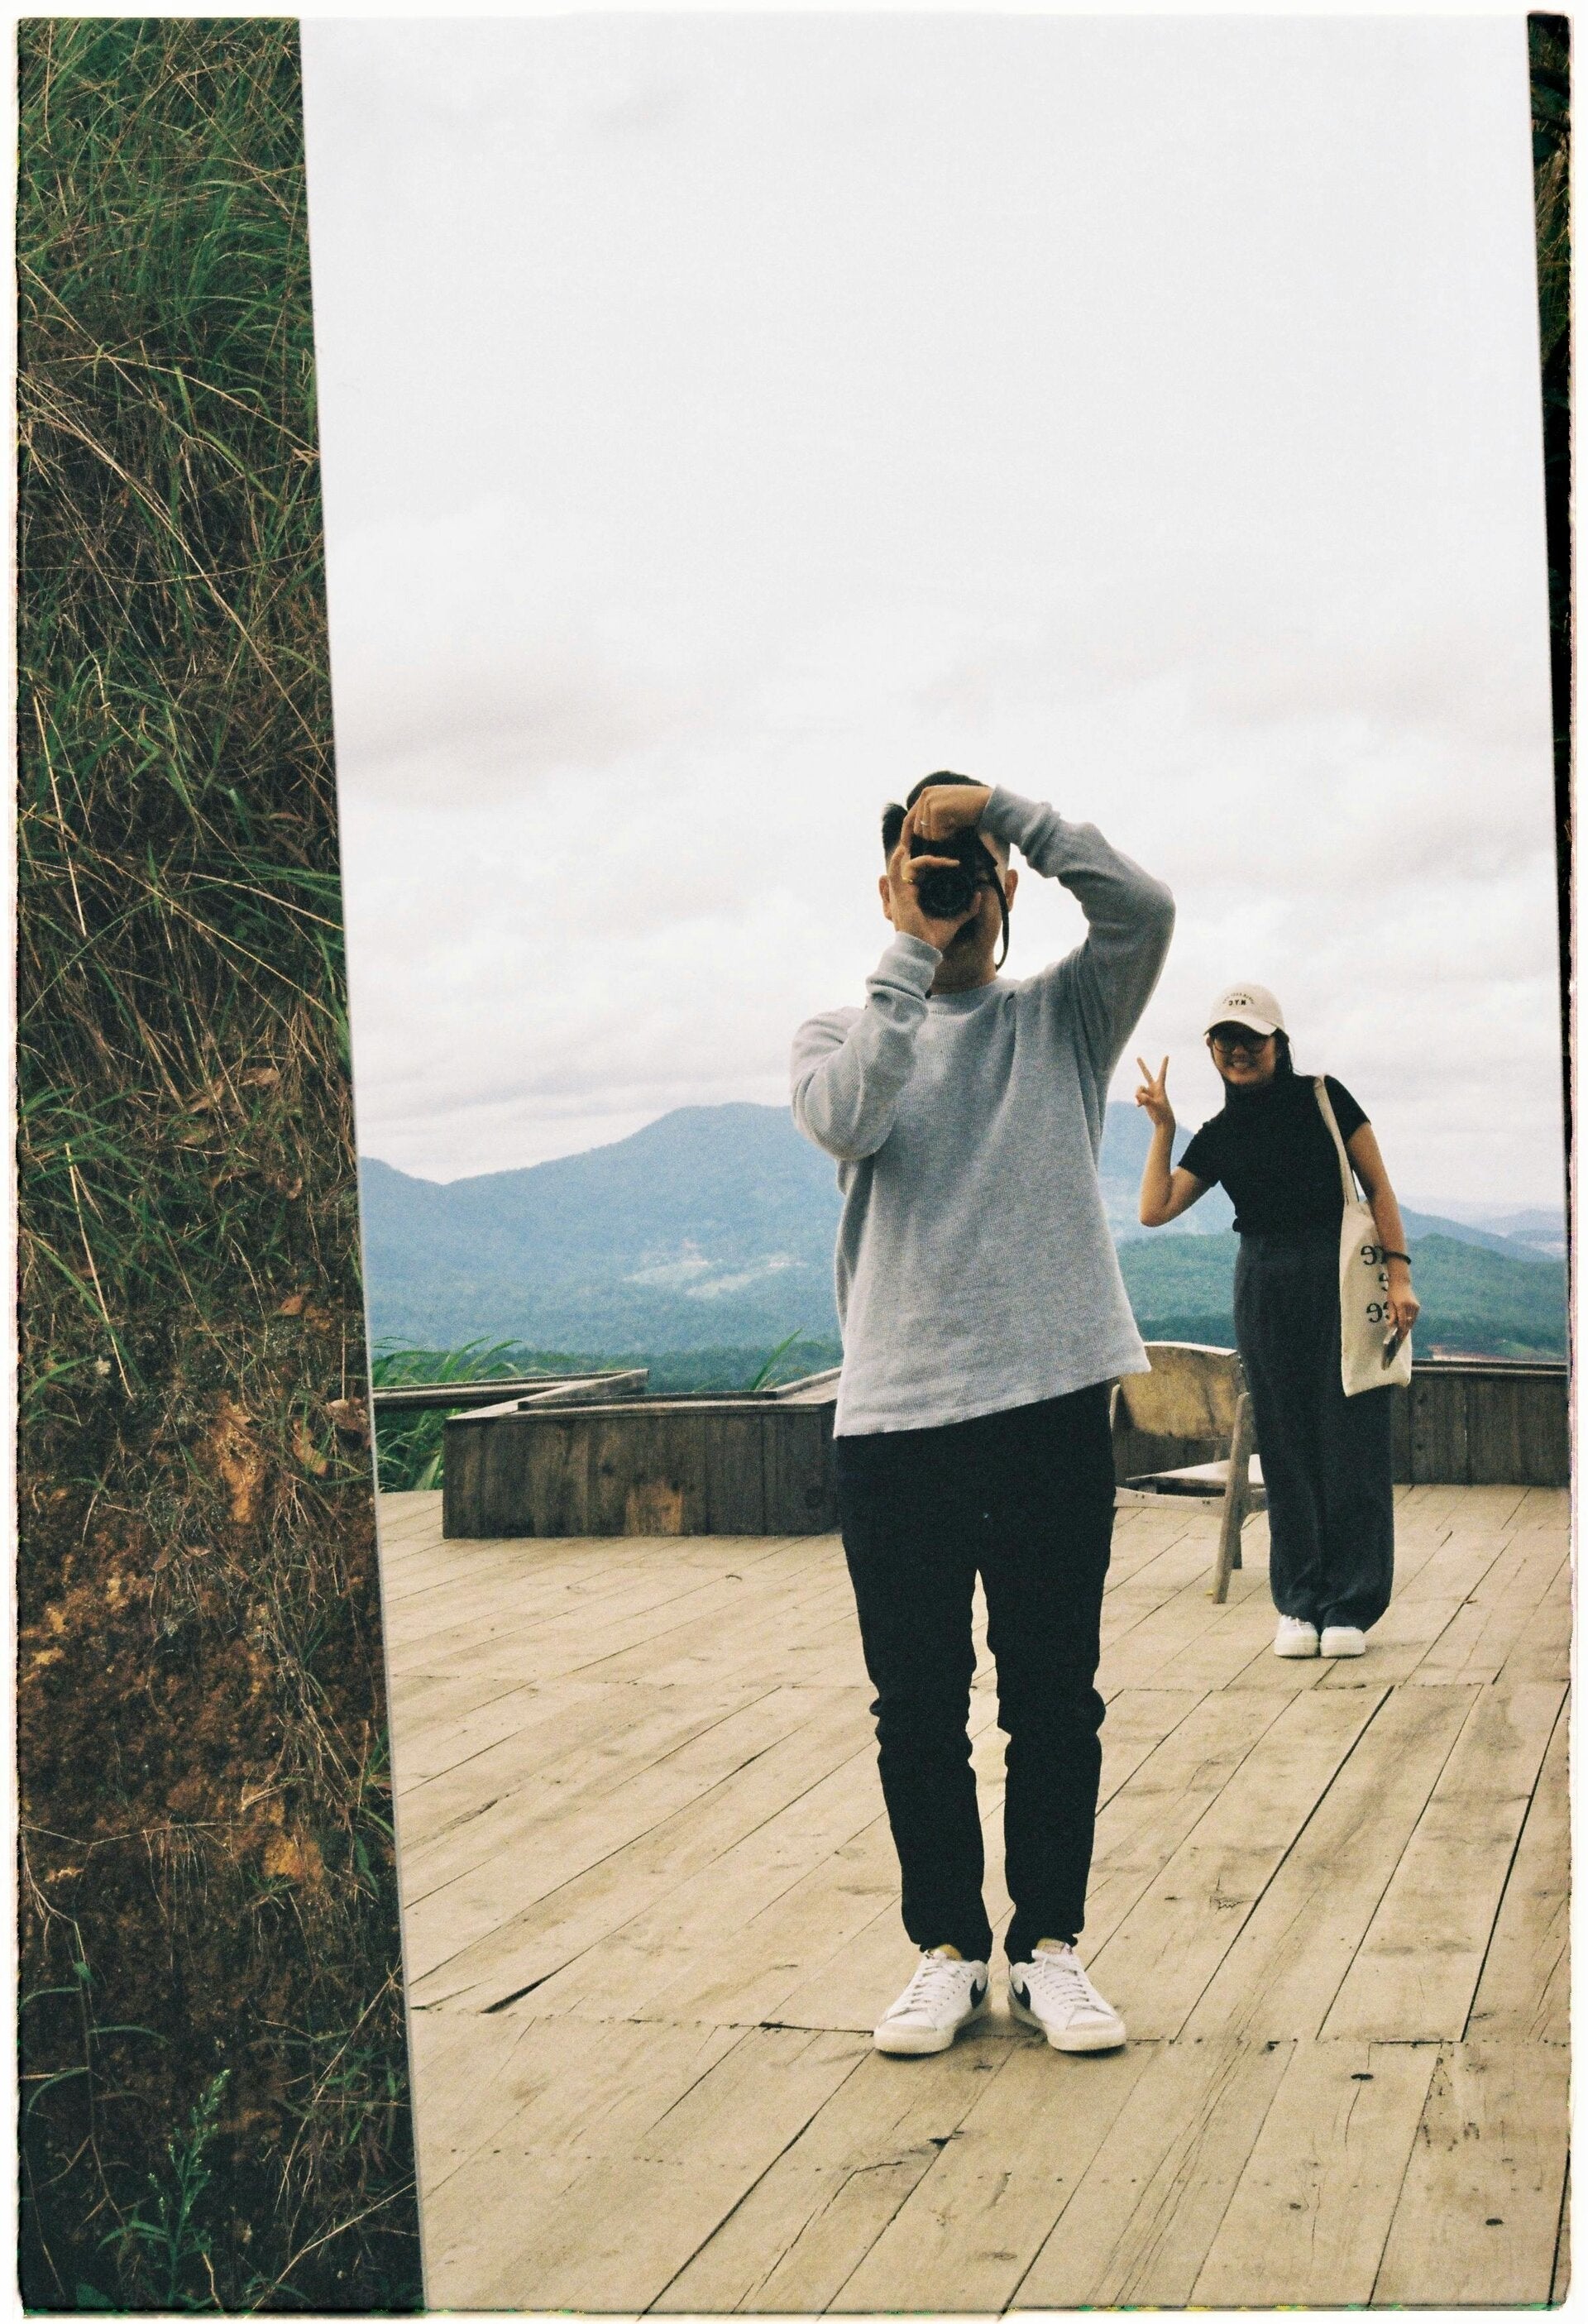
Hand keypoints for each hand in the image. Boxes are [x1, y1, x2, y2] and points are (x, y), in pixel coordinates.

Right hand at [884, 803, 973, 948]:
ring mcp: (904, 891)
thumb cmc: (934, 939)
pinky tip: (902, 849)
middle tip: (953, 862)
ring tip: (946, 863)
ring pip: (913, 865)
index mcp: (923, 895)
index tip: (957, 865)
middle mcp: (912, 891)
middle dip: (936, 859)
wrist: (923, 950)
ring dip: (929, 860)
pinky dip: (894, 860)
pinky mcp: (899, 894)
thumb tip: (978, 894)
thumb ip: (967, 909)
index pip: (928, 872)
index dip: (939, 863)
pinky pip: (894, 873)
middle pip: (921, 865)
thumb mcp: (955, 920)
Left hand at [910, 782, 991, 841]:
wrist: (987, 802)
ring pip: (927, 834)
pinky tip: (957, 824)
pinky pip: (936, 834)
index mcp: (926, 794)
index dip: (906, 835)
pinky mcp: (936, 808)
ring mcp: (929, 800)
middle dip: (934, 836)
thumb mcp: (946, 810)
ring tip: (955, 824)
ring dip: (943, 835)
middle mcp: (925, 794)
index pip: (909, 818)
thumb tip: (918, 834)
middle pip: (918, 830)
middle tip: (952, 828)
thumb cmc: (970, 809)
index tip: (906, 848)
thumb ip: (932, 816)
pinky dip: (947, 835)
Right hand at [1134, 1055, 1174, 1131]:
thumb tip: (1137, 1096)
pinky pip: (1137, 1096)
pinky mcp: (1145, 1099)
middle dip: (1142, 1066)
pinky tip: (1138, 1106)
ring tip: (1140, 1103)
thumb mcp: (1155, 1106)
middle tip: (1137, 1057)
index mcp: (1160, 1087)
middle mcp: (1154, 1088)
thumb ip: (1146, 1100)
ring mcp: (1149, 1093)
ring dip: (1137, 1095)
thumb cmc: (1163, 1113)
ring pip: (1138, 1089)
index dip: (1164, 1064)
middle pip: (1146, 1074)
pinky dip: (1137, 1101)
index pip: (1162, 1073)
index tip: (1167, 1056)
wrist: (1163, 1121)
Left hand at [1385, 1263, 1418, 1336]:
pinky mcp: (1417, 1306)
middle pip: (1408, 1322)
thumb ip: (1391, 1314)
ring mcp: (1415, 1306)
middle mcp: (1410, 1306)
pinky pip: (1414, 1317)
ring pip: (1412, 1321)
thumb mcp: (1390, 1302)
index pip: (1402, 1321)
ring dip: (1407, 1327)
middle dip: (1404, 1331)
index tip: (1398, 1336)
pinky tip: (1406, 1326)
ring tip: (1402, 1334)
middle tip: (1400, 1338)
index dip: (1400, 1330)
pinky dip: (1410, 1322)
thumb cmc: (1393, 1292)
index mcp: (1402, 1305)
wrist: (1401, 1282)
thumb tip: (1390, 1325)